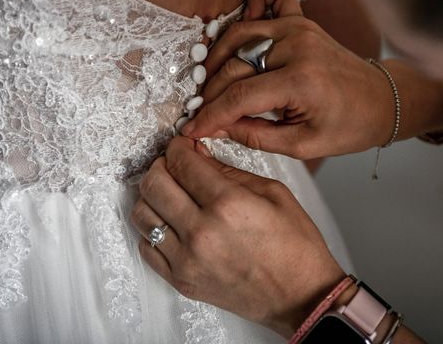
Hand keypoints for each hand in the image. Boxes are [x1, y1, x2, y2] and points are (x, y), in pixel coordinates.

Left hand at [130, 137, 345, 336]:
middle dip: (161, 165)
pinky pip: (147, 246)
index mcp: (228, 204)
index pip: (181, 162)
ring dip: (153, 196)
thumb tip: (197, 153)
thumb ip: (229, 170)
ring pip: (142, 214)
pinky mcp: (181, 280)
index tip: (182, 145)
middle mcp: (201, 231)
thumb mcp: (272, 192)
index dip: (178, 146)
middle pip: (154, 184)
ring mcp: (187, 259)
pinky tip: (172, 222)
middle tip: (174, 164)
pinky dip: (153, 228)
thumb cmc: (294, 246)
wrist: (300, 296)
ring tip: (171, 193)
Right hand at [181, 0, 395, 158]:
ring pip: (240, 35)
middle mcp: (297, 46)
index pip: (239, 97)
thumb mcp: (302, 145)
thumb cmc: (348, 126)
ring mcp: (299, 28)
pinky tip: (241, 33)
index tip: (192, 130)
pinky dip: (251, 4)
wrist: (382, 100)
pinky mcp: (302, 20)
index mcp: (301, 82)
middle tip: (202, 115)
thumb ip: (254, 135)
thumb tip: (217, 127)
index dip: (210, 116)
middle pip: (234, 68)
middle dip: (211, 96)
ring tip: (211, 84)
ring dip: (218, 59)